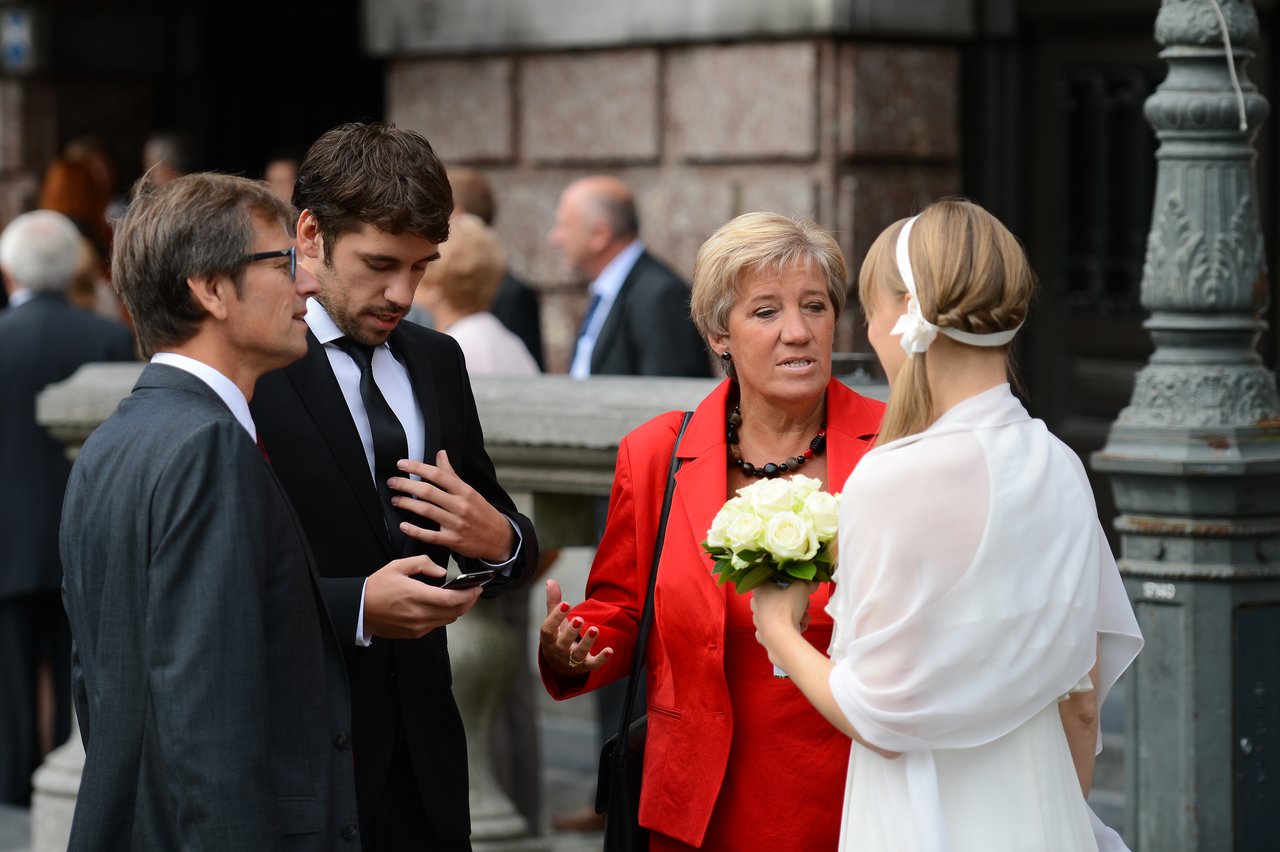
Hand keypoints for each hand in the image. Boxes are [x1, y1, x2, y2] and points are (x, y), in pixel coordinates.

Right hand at [363, 555, 481, 638]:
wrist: (359, 609)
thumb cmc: (377, 586)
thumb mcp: (397, 566)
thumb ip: (422, 564)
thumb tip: (442, 572)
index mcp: (415, 595)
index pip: (450, 600)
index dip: (468, 595)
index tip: (477, 588)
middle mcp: (418, 614)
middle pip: (454, 612)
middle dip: (468, 602)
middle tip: (474, 592)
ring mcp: (416, 627)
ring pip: (447, 620)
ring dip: (458, 610)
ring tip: (462, 598)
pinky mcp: (414, 633)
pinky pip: (436, 625)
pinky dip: (445, 616)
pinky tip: (443, 606)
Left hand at [388, 450, 516, 562]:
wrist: (499, 538)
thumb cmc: (482, 512)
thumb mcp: (470, 491)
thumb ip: (452, 474)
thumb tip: (441, 453)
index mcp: (464, 491)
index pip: (438, 474)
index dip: (418, 468)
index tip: (402, 464)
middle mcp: (460, 505)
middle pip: (428, 492)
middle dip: (406, 485)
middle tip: (392, 482)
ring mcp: (456, 523)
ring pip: (426, 511)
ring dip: (407, 504)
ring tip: (395, 500)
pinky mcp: (452, 540)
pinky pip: (430, 535)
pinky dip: (414, 530)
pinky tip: (403, 525)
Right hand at [539, 579, 612, 676]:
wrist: (559, 665)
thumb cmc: (556, 637)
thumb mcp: (553, 622)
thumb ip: (553, 601)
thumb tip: (550, 580)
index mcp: (549, 639)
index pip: (548, 629)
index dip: (555, 617)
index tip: (566, 603)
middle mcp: (559, 651)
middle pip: (562, 644)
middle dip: (570, 632)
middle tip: (579, 619)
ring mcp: (571, 660)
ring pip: (578, 654)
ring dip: (587, 643)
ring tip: (594, 629)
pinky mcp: (585, 666)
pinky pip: (593, 665)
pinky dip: (601, 659)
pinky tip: (610, 650)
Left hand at [750, 580, 815, 647]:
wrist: (780, 639)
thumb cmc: (786, 610)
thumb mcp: (801, 589)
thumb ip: (807, 583)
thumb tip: (813, 583)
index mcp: (760, 589)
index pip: (777, 581)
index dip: (791, 586)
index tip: (800, 592)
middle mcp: (756, 603)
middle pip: (780, 599)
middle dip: (796, 604)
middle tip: (805, 607)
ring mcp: (758, 620)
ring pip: (780, 614)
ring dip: (795, 616)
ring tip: (804, 620)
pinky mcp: (762, 634)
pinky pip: (777, 628)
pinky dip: (788, 628)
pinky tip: (797, 629)